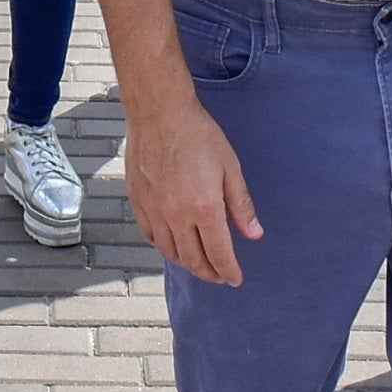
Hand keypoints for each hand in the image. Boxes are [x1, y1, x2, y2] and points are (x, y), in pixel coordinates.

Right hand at [126, 97, 262, 284]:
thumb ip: (241, 205)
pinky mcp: (137, 200)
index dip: (229, 271)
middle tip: (219, 275)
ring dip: (187, 263)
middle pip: (193, 260)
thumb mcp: (230, 167)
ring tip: (199, 262)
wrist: (159, 112)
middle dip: (209, 273)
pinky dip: (163, 246)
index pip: (219, 253)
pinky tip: (173, 243)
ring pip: (170, 252)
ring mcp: (154, 209)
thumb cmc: (198, 135)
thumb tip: (254, 234)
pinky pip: (150, 235)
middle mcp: (176, 214)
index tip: (235, 279)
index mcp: (204, 207)